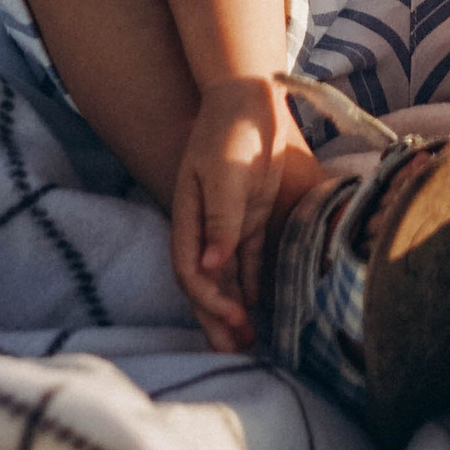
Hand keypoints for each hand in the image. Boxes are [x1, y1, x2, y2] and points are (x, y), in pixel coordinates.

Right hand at [173, 76, 321, 350]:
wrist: (249, 97)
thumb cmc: (232, 130)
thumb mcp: (226, 173)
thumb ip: (222, 219)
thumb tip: (213, 266)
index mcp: (189, 217)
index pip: (191, 271)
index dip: (209, 300)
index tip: (234, 317)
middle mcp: (204, 226)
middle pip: (206, 284)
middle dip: (216, 319)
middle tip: (235, 352)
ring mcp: (227, 222)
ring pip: (226, 277)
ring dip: (234, 308)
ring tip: (249, 342)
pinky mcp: (249, 217)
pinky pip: (247, 260)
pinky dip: (252, 284)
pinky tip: (261, 307)